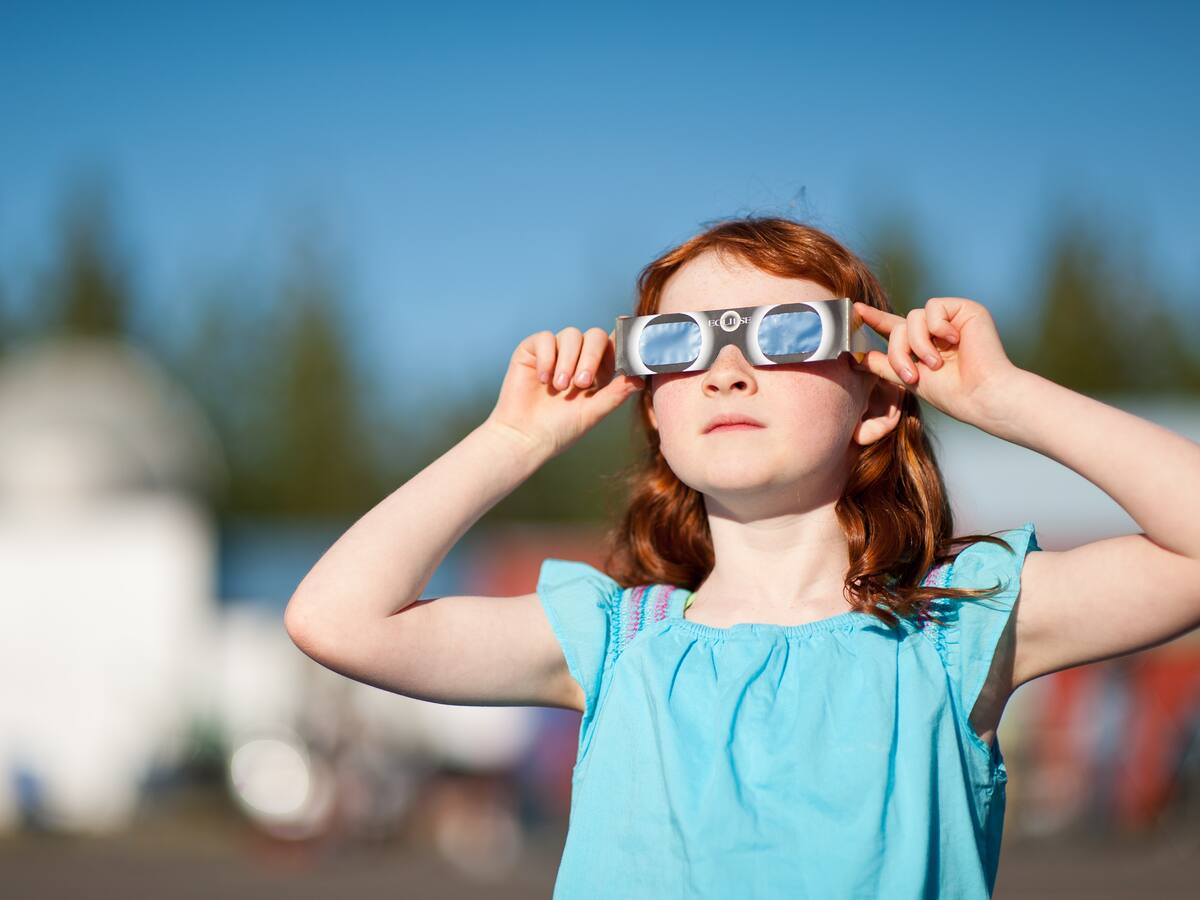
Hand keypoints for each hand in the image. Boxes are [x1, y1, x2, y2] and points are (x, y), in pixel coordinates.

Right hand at [483, 326, 644, 458]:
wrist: (524, 436)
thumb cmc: (560, 429)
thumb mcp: (593, 412)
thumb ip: (616, 393)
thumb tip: (641, 378)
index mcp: (597, 371)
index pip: (614, 346)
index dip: (623, 338)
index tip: (629, 333)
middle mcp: (578, 357)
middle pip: (594, 336)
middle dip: (591, 357)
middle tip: (581, 383)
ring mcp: (555, 352)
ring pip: (571, 335)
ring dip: (567, 362)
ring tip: (559, 388)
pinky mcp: (532, 350)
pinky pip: (545, 338)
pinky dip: (547, 358)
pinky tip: (542, 380)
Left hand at [851, 298, 1020, 423]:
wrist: (981, 395)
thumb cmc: (951, 394)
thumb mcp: (910, 379)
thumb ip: (885, 365)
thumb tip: (858, 357)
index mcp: (924, 346)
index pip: (895, 328)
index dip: (875, 319)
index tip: (855, 310)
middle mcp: (936, 331)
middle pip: (899, 326)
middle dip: (899, 351)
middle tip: (911, 376)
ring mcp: (951, 320)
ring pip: (913, 317)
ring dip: (918, 343)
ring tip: (935, 364)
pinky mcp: (965, 309)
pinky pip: (933, 307)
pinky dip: (937, 327)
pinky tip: (954, 340)